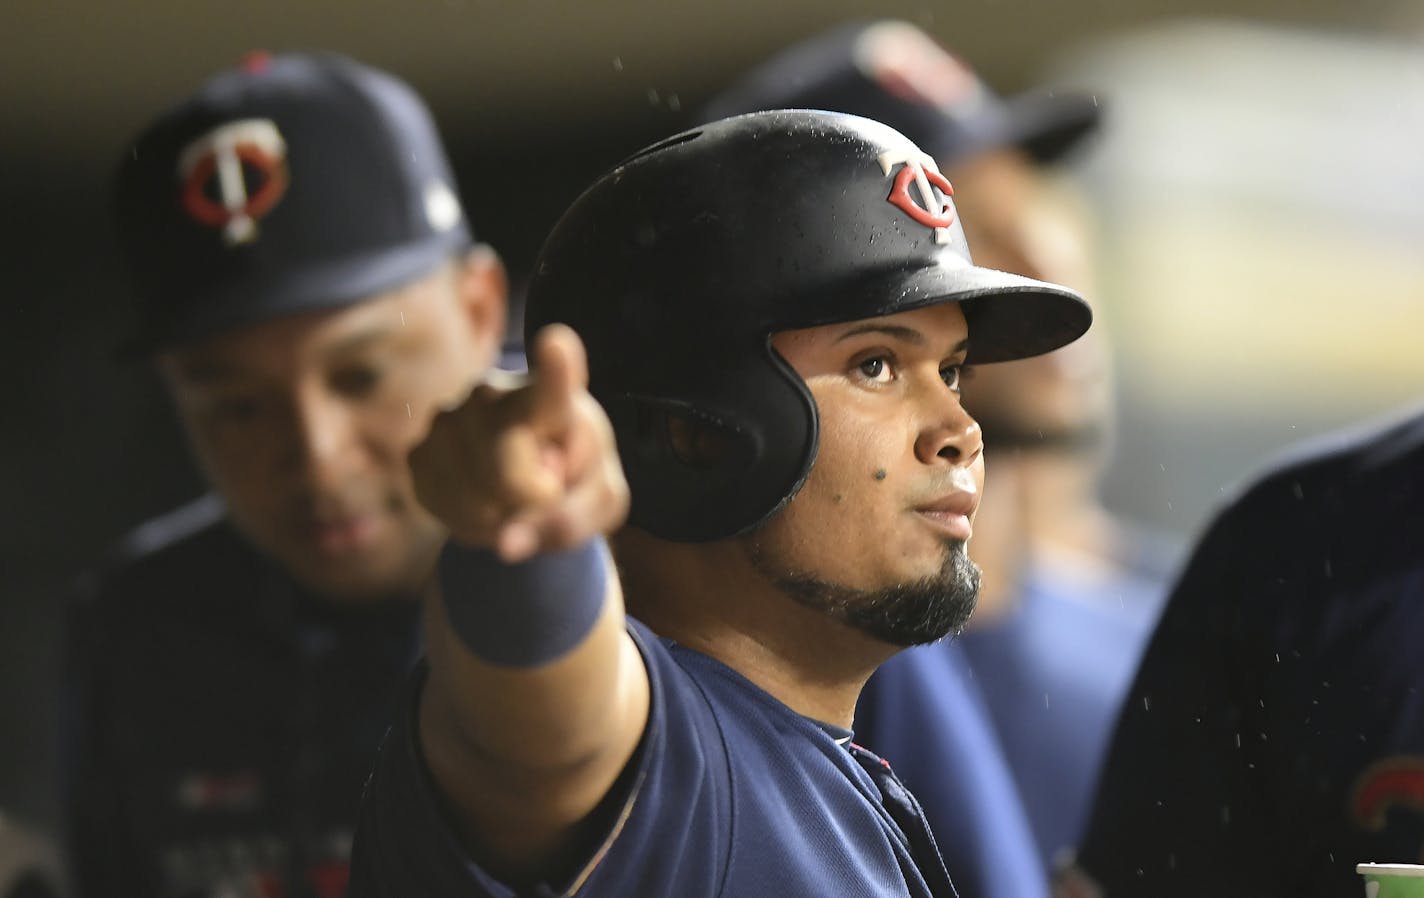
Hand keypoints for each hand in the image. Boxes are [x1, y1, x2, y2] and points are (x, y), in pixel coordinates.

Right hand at [410, 324, 628, 561]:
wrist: (530, 472)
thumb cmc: (575, 476)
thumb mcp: (600, 501)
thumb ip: (574, 519)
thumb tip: (508, 544)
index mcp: (554, 399)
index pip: (554, 386)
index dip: (557, 367)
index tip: (557, 343)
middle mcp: (493, 394)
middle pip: (508, 476)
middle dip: (531, 504)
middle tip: (546, 488)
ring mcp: (447, 419)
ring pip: (474, 502)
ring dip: (500, 519)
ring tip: (515, 493)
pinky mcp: (419, 451)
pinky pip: (443, 512)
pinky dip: (470, 524)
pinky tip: (485, 499)